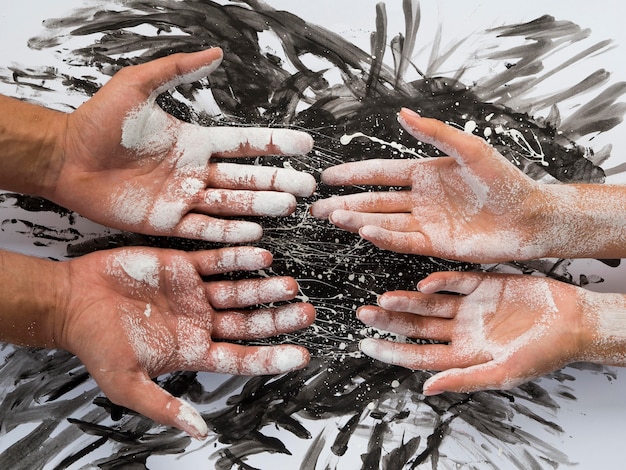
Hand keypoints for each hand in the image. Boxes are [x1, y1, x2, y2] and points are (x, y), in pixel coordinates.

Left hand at [53, 48, 315, 241]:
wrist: (66, 158)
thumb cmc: (98, 121)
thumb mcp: (138, 85)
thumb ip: (177, 70)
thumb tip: (216, 53)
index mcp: (195, 142)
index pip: (244, 144)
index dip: (275, 143)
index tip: (305, 144)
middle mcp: (196, 172)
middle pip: (246, 178)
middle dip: (278, 180)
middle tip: (307, 185)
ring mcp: (183, 199)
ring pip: (232, 205)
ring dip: (261, 206)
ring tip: (289, 206)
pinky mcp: (167, 223)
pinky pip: (205, 229)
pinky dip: (230, 232)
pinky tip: (254, 233)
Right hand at [56, 246, 314, 437]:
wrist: (73, 302)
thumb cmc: (96, 345)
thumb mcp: (126, 384)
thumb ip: (163, 407)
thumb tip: (199, 433)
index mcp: (193, 351)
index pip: (242, 358)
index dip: (272, 358)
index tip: (302, 356)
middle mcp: (201, 323)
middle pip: (250, 323)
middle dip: (278, 320)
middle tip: (306, 313)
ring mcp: (195, 293)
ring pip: (240, 291)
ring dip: (265, 288)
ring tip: (289, 285)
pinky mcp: (184, 266)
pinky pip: (218, 261)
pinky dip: (239, 258)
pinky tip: (261, 255)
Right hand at [310, 108, 553, 262]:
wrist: (531, 217)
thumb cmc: (507, 181)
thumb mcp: (470, 149)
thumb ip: (435, 133)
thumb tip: (402, 113)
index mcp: (425, 174)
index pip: (380, 173)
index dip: (353, 174)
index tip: (328, 176)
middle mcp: (420, 199)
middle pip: (374, 201)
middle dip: (345, 203)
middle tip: (317, 207)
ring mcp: (426, 223)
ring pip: (383, 221)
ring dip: (357, 220)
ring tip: (333, 217)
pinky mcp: (436, 245)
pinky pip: (403, 240)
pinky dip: (384, 237)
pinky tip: (365, 231)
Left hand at [356, 271, 591, 394]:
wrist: (576, 322)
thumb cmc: (546, 353)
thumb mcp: (504, 372)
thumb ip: (464, 379)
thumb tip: (428, 389)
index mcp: (464, 355)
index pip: (419, 355)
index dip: (391, 352)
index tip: (366, 345)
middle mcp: (462, 330)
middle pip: (417, 327)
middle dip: (390, 322)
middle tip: (364, 314)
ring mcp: (470, 307)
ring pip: (429, 304)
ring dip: (407, 301)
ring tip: (384, 299)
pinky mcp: (483, 284)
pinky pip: (454, 281)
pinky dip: (438, 282)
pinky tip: (423, 285)